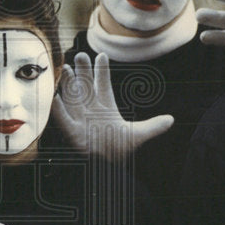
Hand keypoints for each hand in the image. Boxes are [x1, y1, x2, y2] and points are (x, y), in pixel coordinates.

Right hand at [51, 51, 172, 159]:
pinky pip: (62, 118)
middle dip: (83, 71)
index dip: (102, 71)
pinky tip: (53, 96)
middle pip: (85, 86)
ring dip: (68, 84)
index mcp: (106, 108)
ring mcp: (80, 120)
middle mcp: (91, 110)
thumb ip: (153, 127)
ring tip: (65, 68)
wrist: (107, 170)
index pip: (103, 85)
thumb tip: (171, 120)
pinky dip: (57, 109)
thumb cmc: (118, 151)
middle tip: (80, 55)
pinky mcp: (71, 133)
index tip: (102, 55)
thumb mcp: (137, 136)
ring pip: (72, 97)